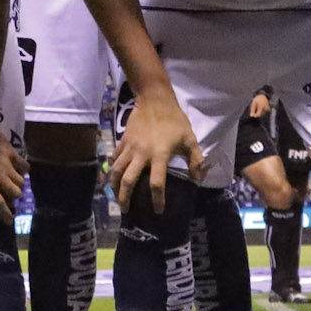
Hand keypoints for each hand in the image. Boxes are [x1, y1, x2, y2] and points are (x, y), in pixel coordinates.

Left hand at [0, 114, 22, 218]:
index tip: (10, 220)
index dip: (5, 213)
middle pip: (16, 193)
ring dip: (19, 184)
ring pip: (21, 180)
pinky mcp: (11, 152)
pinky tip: (20, 168)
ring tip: (15, 183)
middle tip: (11, 195)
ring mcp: (7, 164)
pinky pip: (24, 164)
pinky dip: (24, 168)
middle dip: (15, 196)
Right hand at [107, 90, 200, 212]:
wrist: (154, 99)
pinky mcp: (123, 140)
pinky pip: (114, 158)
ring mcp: (129, 147)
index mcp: (159, 155)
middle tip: (126, 210)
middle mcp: (141, 154)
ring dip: (114, 186)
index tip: (158, 211)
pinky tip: (113, 177)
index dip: (157, 199)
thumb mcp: (189, 138)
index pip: (156, 183)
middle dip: (125, 198)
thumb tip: (198, 179)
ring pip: (117, 171)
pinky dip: (112, 169)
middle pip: (128, 181)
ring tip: (115, 198)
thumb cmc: (174, 120)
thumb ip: (195, 159)